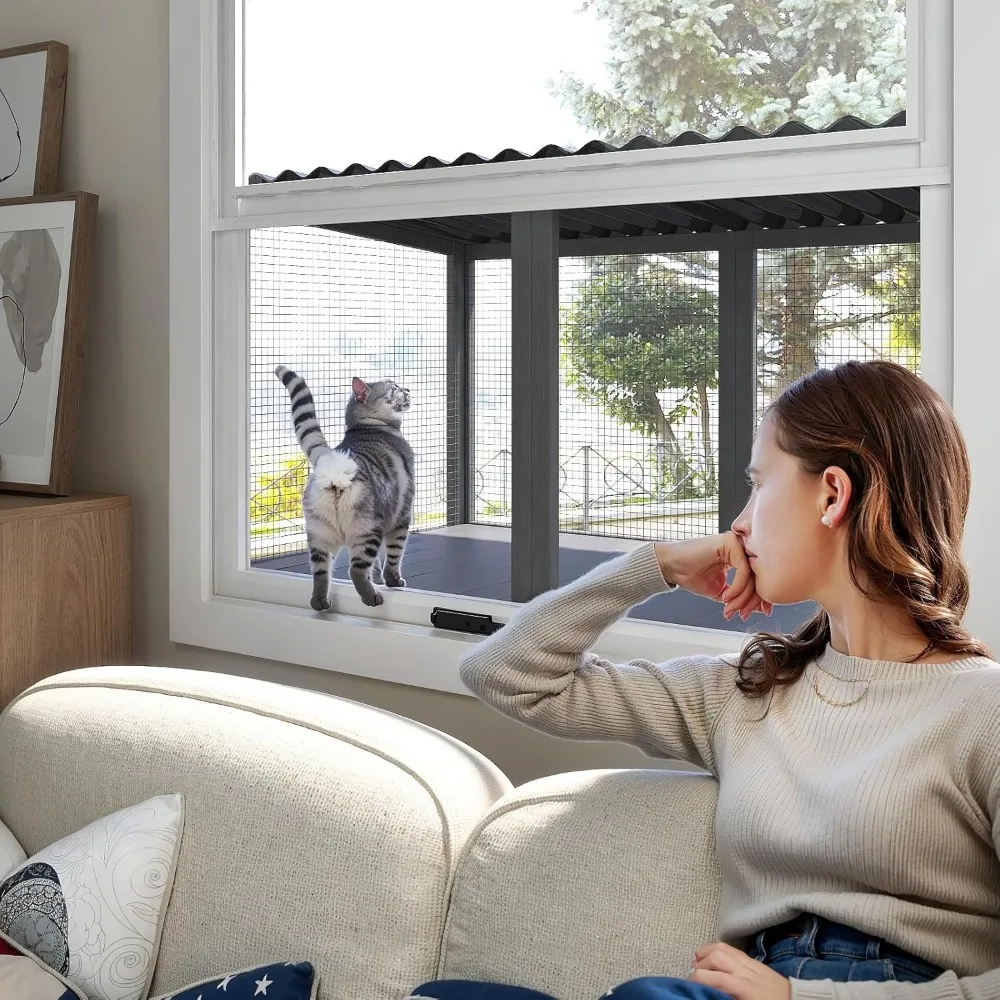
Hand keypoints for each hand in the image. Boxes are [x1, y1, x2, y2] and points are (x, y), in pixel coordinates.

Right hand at [653, 533, 771, 621]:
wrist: (670, 566)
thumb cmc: (690, 575)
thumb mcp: (722, 592)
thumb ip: (740, 597)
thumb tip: (762, 608)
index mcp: (739, 557)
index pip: (758, 578)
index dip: (758, 598)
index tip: (756, 613)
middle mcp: (740, 548)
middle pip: (758, 577)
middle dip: (750, 601)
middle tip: (741, 614)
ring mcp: (736, 543)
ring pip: (751, 575)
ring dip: (742, 597)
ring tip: (729, 607)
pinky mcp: (729, 542)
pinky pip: (743, 569)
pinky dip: (737, 586)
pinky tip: (726, 596)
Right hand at [690, 942, 790, 999]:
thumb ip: (729, 999)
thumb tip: (711, 995)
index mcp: (745, 988)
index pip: (717, 978)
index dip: (698, 980)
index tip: (690, 986)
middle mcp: (746, 972)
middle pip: (717, 957)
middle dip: (700, 964)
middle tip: (692, 975)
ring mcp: (750, 963)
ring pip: (722, 948)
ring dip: (705, 952)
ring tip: (697, 963)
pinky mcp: (753, 960)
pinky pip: (731, 948)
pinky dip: (716, 949)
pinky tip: (711, 957)